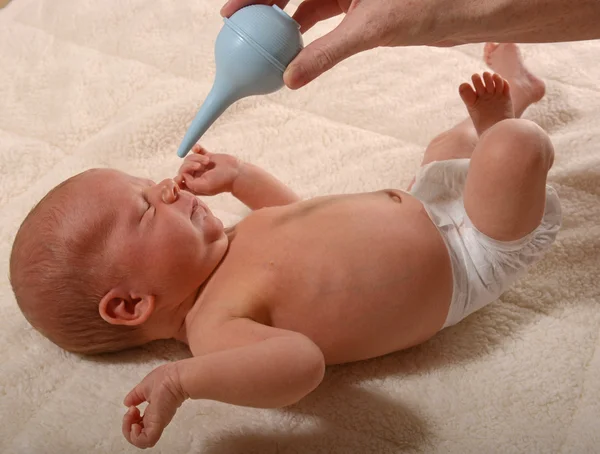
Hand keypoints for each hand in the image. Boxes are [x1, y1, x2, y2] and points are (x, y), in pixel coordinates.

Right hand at [122, 364, 186, 448]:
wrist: (176, 377)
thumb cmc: (165, 379)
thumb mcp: (145, 387)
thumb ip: (136, 396)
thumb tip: (127, 402)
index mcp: (153, 413)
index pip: (140, 425)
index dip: (130, 420)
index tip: (132, 406)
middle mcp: (155, 421)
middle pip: (138, 436)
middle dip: (127, 426)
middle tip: (131, 410)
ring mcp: (157, 424)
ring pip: (140, 442)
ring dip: (129, 432)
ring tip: (132, 415)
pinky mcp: (158, 425)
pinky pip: (145, 441)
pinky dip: (135, 437)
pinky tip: (135, 423)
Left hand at [176, 144, 241, 195]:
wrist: (236, 172)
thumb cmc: (221, 181)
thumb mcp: (204, 186)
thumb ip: (190, 183)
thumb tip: (183, 174)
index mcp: (194, 186)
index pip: (180, 182)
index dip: (178, 178)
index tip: (183, 175)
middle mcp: (196, 176)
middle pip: (183, 168)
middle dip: (190, 165)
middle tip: (200, 166)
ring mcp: (200, 166)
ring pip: (189, 158)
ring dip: (197, 158)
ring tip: (207, 161)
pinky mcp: (206, 157)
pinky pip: (196, 150)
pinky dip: (196, 148)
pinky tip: (197, 148)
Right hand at [221, 0, 437, 88]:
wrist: (463, 11)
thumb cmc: (426, 5)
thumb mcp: (370, 29)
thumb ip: (327, 53)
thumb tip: (291, 78)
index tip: (232, 13)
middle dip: (263, 9)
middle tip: (239, 30)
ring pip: (304, 6)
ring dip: (283, 27)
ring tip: (262, 49)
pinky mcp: (356, 8)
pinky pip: (321, 21)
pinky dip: (306, 38)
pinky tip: (291, 54)